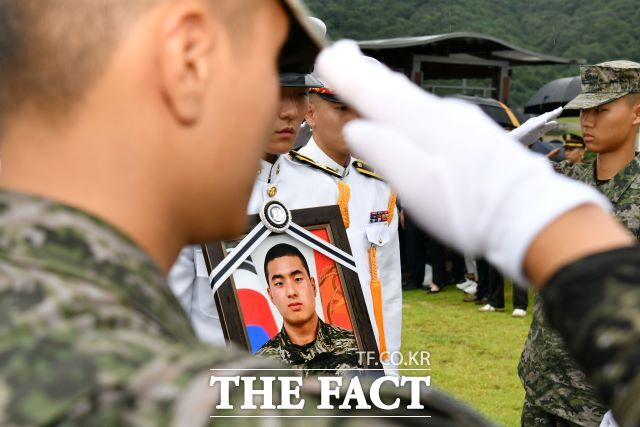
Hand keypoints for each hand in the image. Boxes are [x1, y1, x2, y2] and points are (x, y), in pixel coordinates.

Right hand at [315, 41, 608, 284]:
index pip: (374, 91)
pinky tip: (412, 114)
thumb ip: (382, 152)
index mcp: (421, 124)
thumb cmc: (471, 208)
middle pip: (394, 88)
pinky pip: (432, 112)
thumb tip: (356, 129)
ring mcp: (461, 124)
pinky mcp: (473, 137)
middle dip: (366, 72)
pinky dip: (411, 106)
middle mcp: (442, 116)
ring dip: (388, 87)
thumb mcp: (415, 185)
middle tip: (345, 56)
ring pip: (413, 99)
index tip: (327, 58)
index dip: (347, 76)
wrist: (527, 215)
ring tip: (372, 77)